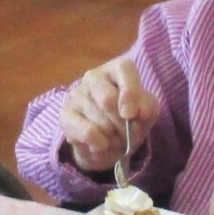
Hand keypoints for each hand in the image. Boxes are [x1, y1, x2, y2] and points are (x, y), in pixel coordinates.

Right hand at [58, 57, 159, 175]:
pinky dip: (100, 144)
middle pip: (108, 99)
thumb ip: (148, 107)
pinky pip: (87, 133)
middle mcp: (94, 77)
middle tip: (128, 135)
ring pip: (99, 120)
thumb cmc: (129, 120)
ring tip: (116, 139)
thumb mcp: (147, 112)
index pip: (123, 69)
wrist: (106, 143)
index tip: (132, 115)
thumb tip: (140, 112)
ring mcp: (77, 94)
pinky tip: (101, 145)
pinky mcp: (65, 115)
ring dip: (114, 138)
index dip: (130, 92)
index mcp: (117, 69)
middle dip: (123, 124)